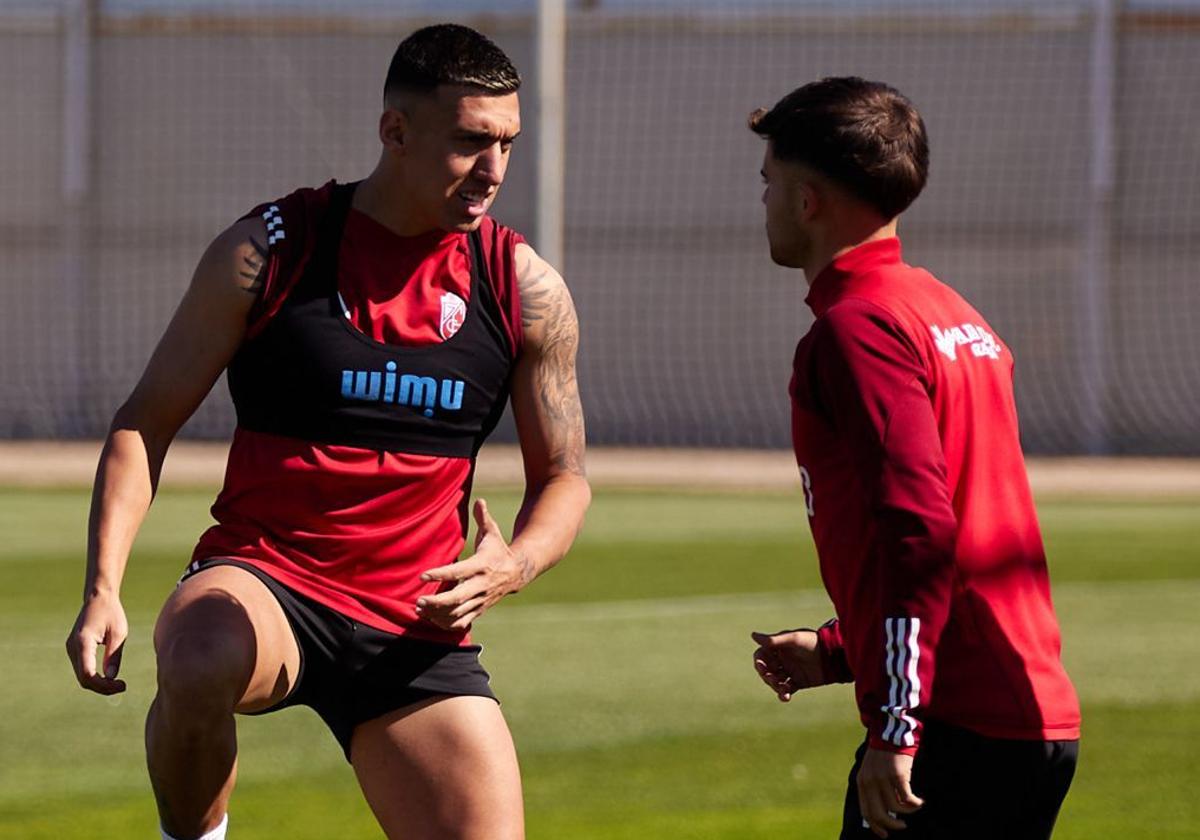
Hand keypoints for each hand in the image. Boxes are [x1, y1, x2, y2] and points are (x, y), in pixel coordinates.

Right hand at [65, 590, 128, 694]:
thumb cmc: (111, 612)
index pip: (88, 674)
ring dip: (98, 684)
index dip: (103, 685)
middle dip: (102, 687)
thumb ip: (114, 655)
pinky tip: (109, 677)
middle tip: (123, 687)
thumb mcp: (119, 633)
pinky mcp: (74, 649)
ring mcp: (71, 649)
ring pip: (81, 676)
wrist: (98, 598)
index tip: (122, 686)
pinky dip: (94, 677)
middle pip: (83, 679)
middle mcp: (73, 647)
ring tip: (118, 684)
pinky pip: (82, 669)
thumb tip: (111, 678)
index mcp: (83, 642)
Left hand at [416, 499, 529, 630]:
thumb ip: (484, 518)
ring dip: (438, 614)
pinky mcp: (480, 609)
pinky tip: (432, 619)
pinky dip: (447, 624)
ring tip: (419, 609)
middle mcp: (482, 585)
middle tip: (419, 601)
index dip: (440, 574)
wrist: (518, 572)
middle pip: (459, 598)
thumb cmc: (498, 550)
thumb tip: (479, 500)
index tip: (423, 576)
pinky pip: (463, 622)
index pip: (459, 572)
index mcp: (482, 565)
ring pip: (459, 613)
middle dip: (438, 602)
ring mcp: (481, 599)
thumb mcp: (493, 533)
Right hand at [750, 628, 825, 700]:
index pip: (762, 655)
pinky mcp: (798, 682)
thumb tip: (752, 635)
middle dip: (767, 675)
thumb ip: (774, 641)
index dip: (759, 661)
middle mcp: (782, 659)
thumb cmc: (813, 643)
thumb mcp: (793, 640)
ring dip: (775, 685)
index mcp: (779, 647)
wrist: (834, 656)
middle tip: (773, 679)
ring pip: (775, 681)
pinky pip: (786, 689)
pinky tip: (786, 697)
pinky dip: (784, 693)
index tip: (761, 667)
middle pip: (766, 669)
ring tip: (781, 689)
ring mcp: (790, 671)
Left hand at [856, 747, 923, 837]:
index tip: (884, 834)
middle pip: (879, 814)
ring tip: (915, 806)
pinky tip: (920, 801)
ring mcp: (883, 778)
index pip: (866, 811)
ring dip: (908, 811)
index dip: (876, 826)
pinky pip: (907, 798)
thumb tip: (884, 812)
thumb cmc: (884, 755)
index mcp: (862, 782)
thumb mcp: (872, 771)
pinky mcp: (898, 775)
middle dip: (892, 825)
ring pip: (896, 808)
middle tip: (902, 826)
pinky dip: (915, 804)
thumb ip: (874, 789)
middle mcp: (870, 782)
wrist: (890, 734)